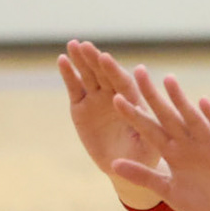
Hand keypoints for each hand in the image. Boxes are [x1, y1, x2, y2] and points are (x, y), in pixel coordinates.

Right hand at [59, 41, 164, 208]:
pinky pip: (74, 87)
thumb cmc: (142, 156)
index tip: (105, 58)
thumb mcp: (147, 146)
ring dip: (81, 60)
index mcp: (133, 102)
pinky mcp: (81, 106)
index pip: (123, 83)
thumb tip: (134, 109)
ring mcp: (97, 99)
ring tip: (73, 44)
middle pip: (104, 74)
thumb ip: (142, 128)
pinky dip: (68, 74)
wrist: (124, 166)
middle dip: (95, 60)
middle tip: (86, 45)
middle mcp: (115, 95)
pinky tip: (62, 60)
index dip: (114, 71)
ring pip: (88, 76)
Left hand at [109, 68, 209, 210]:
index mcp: (172, 153)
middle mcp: (188, 144)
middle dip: (152, 96)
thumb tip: (112, 164)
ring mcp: (209, 146)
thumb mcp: (168, 191)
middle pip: (167, 116)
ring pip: (192, 119)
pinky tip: (203, 102)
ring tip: (168, 81)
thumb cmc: (201, 204)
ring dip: (181, 101)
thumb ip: (143, 177)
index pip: (149, 129)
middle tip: (138, 72)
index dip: (134, 114)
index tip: (116, 99)